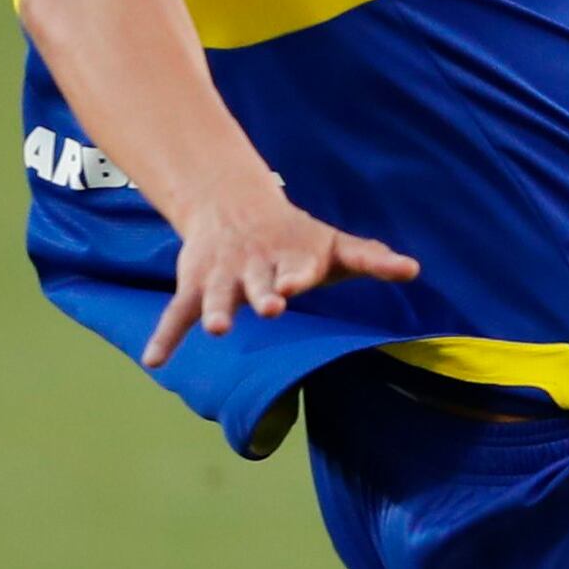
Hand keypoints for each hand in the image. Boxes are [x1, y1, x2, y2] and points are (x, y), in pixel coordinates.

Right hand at [146, 190, 421, 366]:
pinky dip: (166, 336)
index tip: (296, 283)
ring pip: (218, 297)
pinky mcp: (197, 287)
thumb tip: (414, 269)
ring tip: (220, 329)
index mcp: (293, 258)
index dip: (297, 275)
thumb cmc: (297, 238)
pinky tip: (155, 361)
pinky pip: (178, 313)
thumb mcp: (334, 246)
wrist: (235, 206)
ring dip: (219, 312)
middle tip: (272, 306)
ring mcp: (224, 278)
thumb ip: (371, 258)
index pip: (298, 268)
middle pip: (259, 282)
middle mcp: (257, 267)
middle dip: (263, 293)